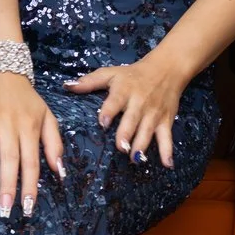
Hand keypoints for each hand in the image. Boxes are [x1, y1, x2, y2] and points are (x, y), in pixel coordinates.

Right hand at [0, 71, 65, 218]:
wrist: (2, 67)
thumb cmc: (26, 99)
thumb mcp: (47, 116)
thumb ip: (54, 144)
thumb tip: (60, 172)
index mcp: (30, 127)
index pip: (31, 162)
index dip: (29, 186)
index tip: (27, 207)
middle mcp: (9, 124)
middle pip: (9, 159)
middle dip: (8, 186)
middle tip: (4, 210)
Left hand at [67, 54, 190, 168]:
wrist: (166, 70)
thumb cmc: (132, 75)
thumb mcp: (111, 73)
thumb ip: (90, 82)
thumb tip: (67, 86)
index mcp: (124, 91)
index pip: (115, 101)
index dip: (109, 111)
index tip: (103, 122)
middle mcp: (139, 103)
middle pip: (132, 120)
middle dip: (127, 134)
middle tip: (120, 148)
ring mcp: (153, 114)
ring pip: (148, 130)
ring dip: (142, 145)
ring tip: (135, 159)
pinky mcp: (165, 121)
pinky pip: (166, 137)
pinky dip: (167, 151)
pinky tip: (166, 164)